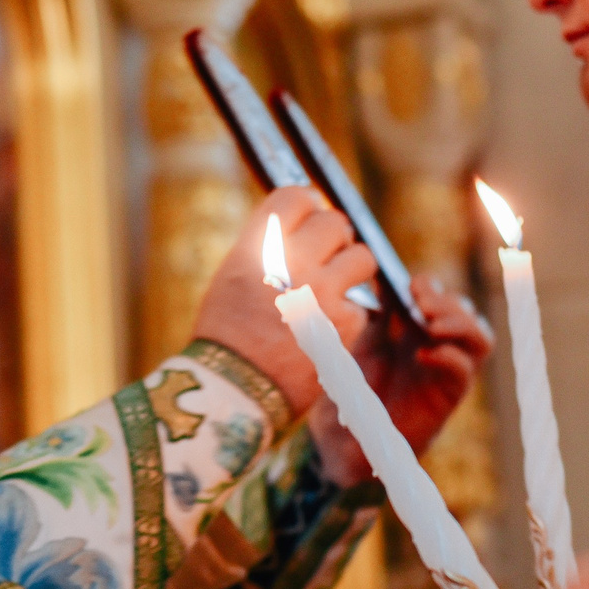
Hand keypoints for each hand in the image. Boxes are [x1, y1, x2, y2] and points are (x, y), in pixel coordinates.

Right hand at [187, 188, 374, 418]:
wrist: (232, 391)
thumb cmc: (226, 336)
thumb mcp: (233, 277)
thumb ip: (265, 247)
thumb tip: (298, 229)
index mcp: (259, 245)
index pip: (296, 197)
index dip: (306, 205)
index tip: (309, 217)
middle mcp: (292, 261)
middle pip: (335, 222)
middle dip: (335, 238)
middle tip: (328, 256)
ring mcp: (321, 292)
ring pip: (362, 258)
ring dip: (352, 269)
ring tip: (336, 288)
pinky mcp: (344, 324)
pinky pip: (361, 305)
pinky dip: (347, 317)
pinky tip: (326, 331)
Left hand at [312, 277, 493, 484]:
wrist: (350, 434)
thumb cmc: (358, 386)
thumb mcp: (366, 341)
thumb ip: (382, 310)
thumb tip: (380, 269)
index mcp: (419, 329)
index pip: (441, 296)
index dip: (431, 286)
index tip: (410, 286)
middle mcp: (440, 346)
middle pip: (466, 311)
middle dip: (447, 302)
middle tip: (421, 304)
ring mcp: (447, 370)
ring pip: (480, 337)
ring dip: (460, 324)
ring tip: (430, 325)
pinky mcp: (449, 395)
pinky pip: (465, 370)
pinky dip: (449, 357)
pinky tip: (423, 356)